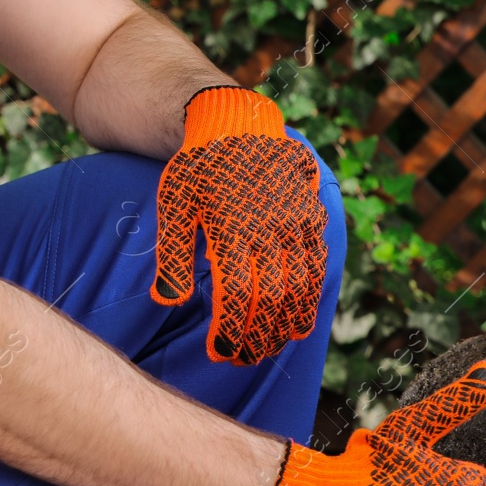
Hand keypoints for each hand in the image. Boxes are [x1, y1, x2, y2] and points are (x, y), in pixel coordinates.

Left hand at [151, 87, 327, 365]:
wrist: (238, 126)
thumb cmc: (198, 170)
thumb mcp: (173, 205)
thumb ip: (172, 255)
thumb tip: (167, 300)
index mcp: (231, 226)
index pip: (236, 293)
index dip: (231, 331)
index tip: (221, 354)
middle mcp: (269, 226)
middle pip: (272, 297)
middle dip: (260, 336)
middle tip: (246, 359)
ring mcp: (296, 222)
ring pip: (301, 286)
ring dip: (288, 324)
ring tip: (273, 348)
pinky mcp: (312, 217)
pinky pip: (317, 266)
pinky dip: (311, 298)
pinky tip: (299, 320)